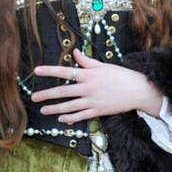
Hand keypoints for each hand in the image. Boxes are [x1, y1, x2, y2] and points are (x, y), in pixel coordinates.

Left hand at [31, 49, 163, 121]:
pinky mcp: (98, 111)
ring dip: (55, 108)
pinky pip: (81, 115)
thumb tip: (74, 52)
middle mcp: (88, 88)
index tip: (36, 71)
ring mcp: (93, 101)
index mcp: (89, 74)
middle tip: (34, 97)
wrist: (137, 90)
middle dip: (47, 94)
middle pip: (63, 91)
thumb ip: (87, 61)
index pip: (65, 71)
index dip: (50, 71)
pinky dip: (70, 118)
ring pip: (69, 106)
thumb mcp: (103, 65)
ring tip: (43, 110)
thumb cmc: (121, 75)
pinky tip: (61, 119)